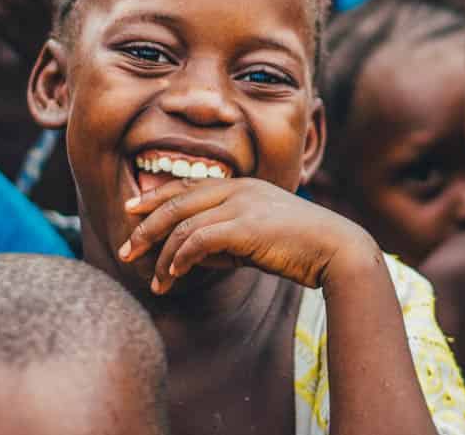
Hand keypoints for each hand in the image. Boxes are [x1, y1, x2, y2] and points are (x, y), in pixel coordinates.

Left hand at [118, 177, 375, 295]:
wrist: (338, 250)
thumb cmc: (301, 248)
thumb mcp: (257, 239)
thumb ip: (225, 240)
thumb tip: (189, 255)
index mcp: (242, 185)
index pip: (187, 187)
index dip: (156, 197)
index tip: (131, 210)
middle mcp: (238, 189)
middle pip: (177, 201)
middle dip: (146, 226)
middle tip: (126, 249)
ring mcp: (241, 205)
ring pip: (183, 224)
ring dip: (163, 255)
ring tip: (154, 280)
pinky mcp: (245, 227)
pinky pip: (198, 240)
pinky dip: (180, 258)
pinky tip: (173, 274)